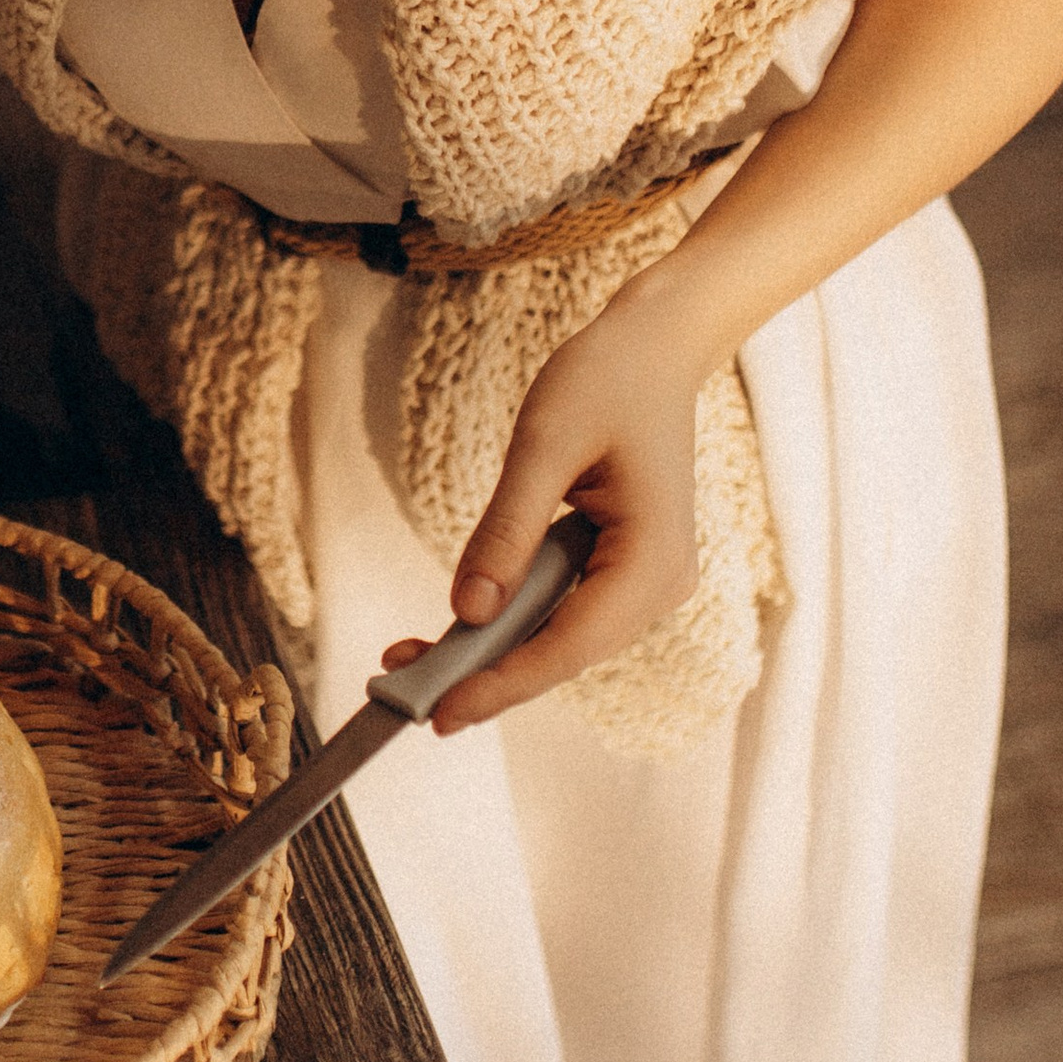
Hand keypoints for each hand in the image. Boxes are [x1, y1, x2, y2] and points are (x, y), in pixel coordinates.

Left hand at [382, 289, 700, 734]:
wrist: (656, 348)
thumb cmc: (607, 380)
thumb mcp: (544, 444)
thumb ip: (505, 531)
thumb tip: (468, 611)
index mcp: (654, 558)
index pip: (571, 646)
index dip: (502, 685)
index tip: (440, 714)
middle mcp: (662, 584)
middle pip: (565, 654)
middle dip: (486, 675)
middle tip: (400, 690)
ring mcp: (648, 581)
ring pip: (562, 639)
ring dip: (494, 653)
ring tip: (413, 658)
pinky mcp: (626, 570)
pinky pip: (565, 610)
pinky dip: (513, 621)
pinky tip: (460, 626)